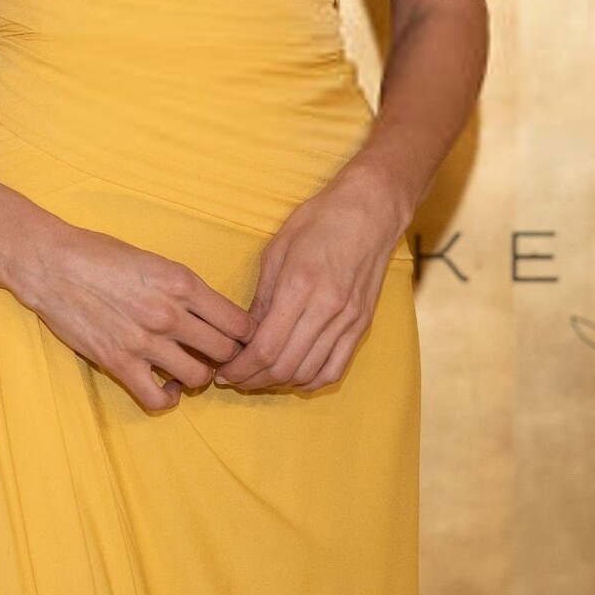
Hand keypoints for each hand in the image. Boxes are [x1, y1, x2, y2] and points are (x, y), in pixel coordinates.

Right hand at [12, 220, 257, 412]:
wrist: (52, 264)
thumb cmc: (100, 254)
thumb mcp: (153, 259)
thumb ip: (183, 287)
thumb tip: (209, 313)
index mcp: (181, 282)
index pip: (237, 321)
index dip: (244, 334)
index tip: (238, 337)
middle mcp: (169, 313)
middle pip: (224, 351)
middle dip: (226, 356)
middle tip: (217, 356)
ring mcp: (145, 341)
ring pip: (199, 377)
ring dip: (199, 376)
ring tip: (190, 368)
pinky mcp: (119, 363)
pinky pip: (158, 398)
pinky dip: (169, 398)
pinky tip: (168, 387)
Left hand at [214, 163, 408, 394]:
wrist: (370, 211)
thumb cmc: (319, 221)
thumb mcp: (277, 248)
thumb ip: (262, 295)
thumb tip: (245, 333)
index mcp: (300, 285)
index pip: (266, 347)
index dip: (241, 368)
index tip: (223, 372)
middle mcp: (326, 308)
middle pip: (285, 366)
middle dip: (254, 380)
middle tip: (235, 378)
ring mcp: (348, 320)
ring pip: (309, 373)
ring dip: (279, 383)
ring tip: (259, 376)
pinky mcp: (362, 325)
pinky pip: (335, 368)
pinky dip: (311, 380)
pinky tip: (294, 375)